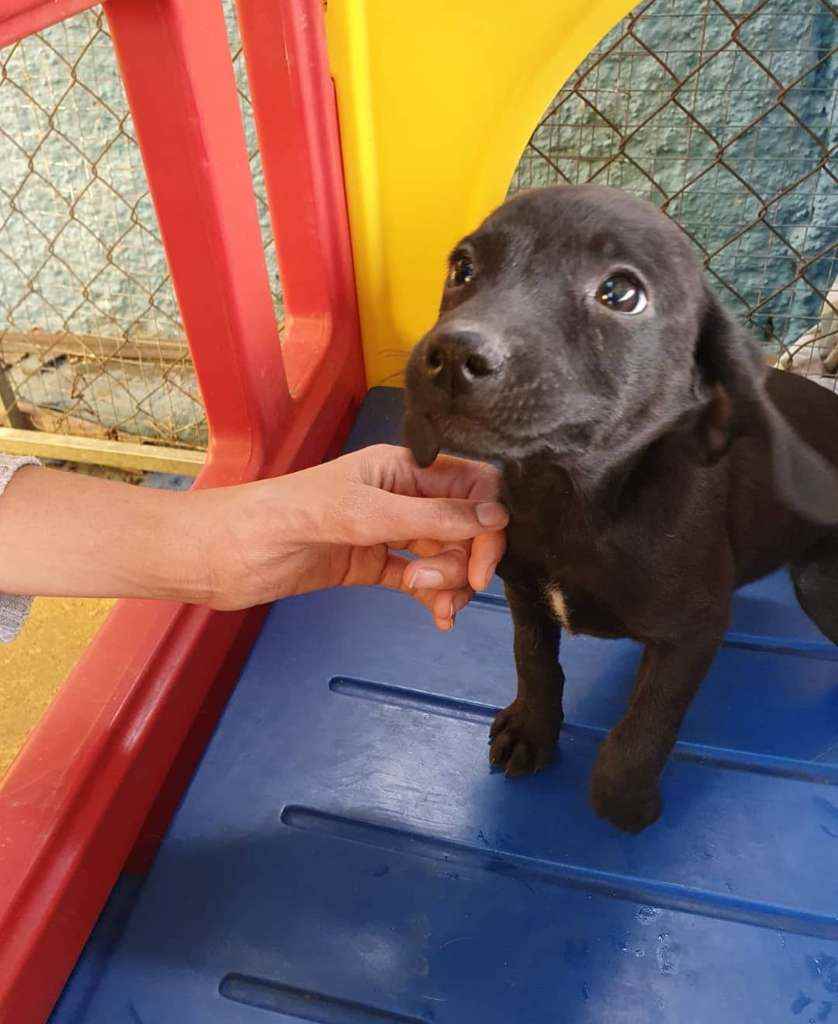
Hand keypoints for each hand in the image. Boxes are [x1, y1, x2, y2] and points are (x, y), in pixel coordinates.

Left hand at [200, 444, 507, 627]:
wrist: (226, 552)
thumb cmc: (286, 516)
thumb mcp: (365, 514)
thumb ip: (433, 517)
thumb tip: (497, 516)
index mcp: (401, 467)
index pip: (470, 484)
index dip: (488, 521)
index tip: (484, 562)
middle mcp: (399, 495)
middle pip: (462, 524)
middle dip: (465, 558)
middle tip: (454, 588)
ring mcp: (385, 532)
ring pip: (443, 554)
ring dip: (448, 581)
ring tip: (429, 600)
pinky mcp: (370, 564)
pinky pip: (418, 579)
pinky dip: (433, 597)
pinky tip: (437, 617)